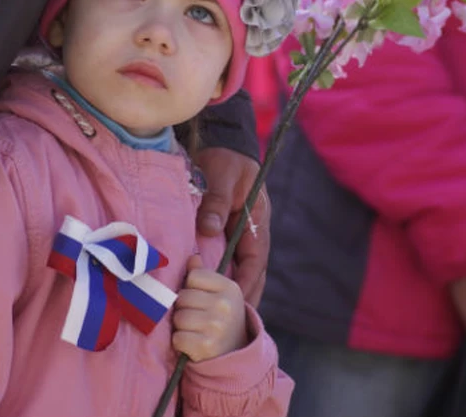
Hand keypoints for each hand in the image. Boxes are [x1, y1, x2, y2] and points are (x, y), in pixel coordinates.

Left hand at [172, 255, 247, 361]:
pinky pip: (177, 338)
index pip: (193, 276)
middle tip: (197, 318)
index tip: (201, 300)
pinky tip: (193, 344)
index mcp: (230, 288)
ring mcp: (216, 326)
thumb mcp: (220, 294)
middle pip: (183, 297)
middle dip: (184, 308)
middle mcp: (225, 305)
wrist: (235, 355)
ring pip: (178, 317)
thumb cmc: (221, 319)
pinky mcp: (205, 347)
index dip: (191, 289)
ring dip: (181, 326)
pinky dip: (180, 343)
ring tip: (194, 330)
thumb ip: (204, 275)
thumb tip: (192, 258)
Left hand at [195, 147, 269, 305]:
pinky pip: (225, 258)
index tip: (238, 302)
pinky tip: (208, 295)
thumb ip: (217, 200)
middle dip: (245, 296)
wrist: (222, 143)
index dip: (248, 281)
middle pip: (252, 270)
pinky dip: (220, 276)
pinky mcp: (225, 230)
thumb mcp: (223, 175)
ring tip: (223, 318)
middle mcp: (251, 230)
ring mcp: (239, 231)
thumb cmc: (225, 158)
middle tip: (235, 324)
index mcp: (257, 219)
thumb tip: (209, 230)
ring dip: (233, 290)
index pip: (256, 258)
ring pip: (239, 267)